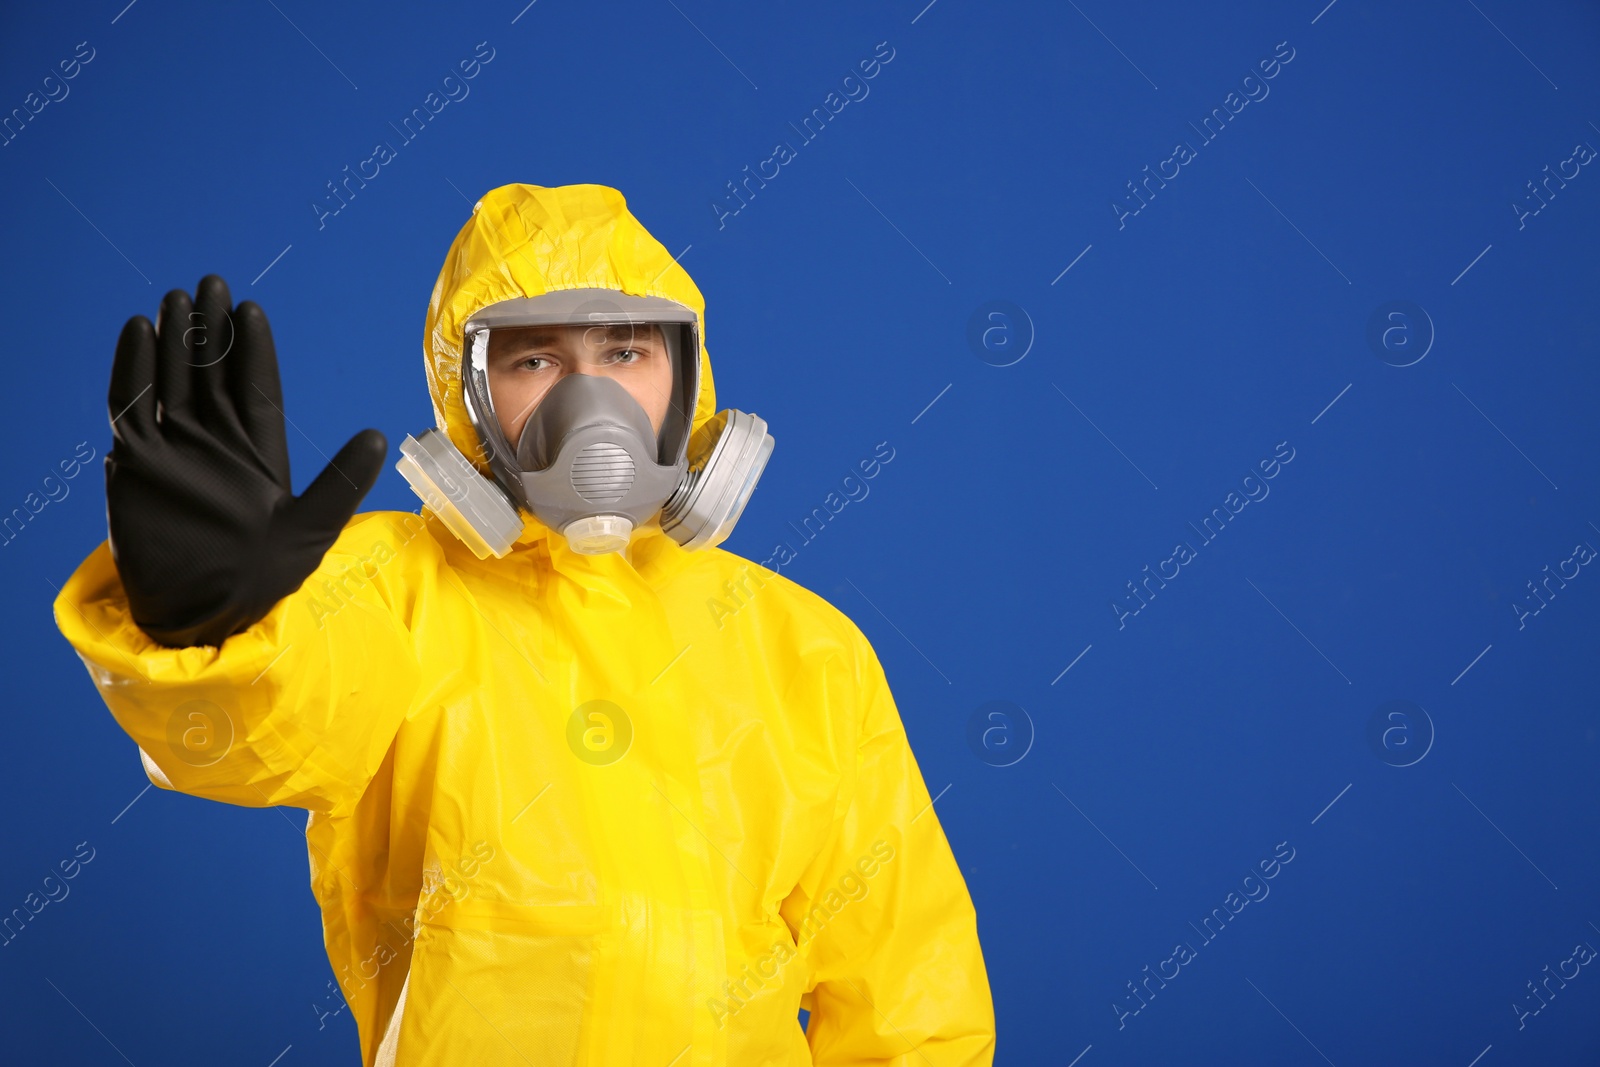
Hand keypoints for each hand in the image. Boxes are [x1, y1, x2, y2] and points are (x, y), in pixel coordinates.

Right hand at [105, 275, 386, 646]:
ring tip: (178, 299)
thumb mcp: (311, 529)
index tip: (252, 309)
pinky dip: (134, 369)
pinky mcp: (138, 461)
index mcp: (261, 451)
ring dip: (175, 340)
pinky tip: (139, 330)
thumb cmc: (261, 577)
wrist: (202, 613)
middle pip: (213, 372)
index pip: (257, 387)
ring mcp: (175, 448)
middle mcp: (217, 442)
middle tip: (211, 283)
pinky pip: (133, 404)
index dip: (254, 349)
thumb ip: (341, 482)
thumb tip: (378, 435)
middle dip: (212, 330)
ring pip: (174, 379)